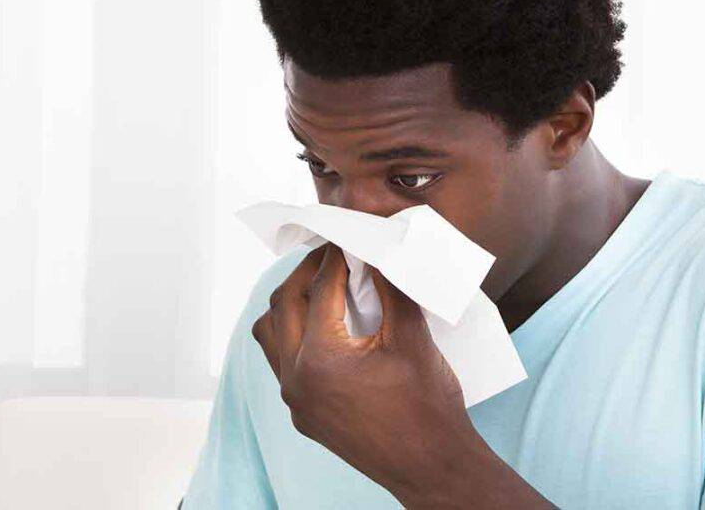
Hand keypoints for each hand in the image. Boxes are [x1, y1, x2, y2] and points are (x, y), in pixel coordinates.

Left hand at [251, 245, 553, 508]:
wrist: (433, 466)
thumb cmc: (429, 406)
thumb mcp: (413, 337)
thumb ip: (390, 288)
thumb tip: (374, 251)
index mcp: (320, 358)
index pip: (319, 289)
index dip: (334, 257)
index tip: (346, 238)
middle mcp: (296, 380)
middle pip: (283, 305)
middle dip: (306, 274)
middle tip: (332, 255)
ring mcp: (296, 402)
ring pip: (271, 336)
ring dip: (291, 306)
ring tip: (322, 289)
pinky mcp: (305, 417)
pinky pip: (284, 365)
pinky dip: (296, 338)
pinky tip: (326, 330)